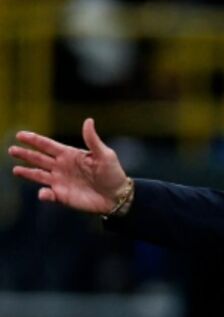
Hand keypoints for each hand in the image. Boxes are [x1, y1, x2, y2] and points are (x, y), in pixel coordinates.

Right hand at [8, 118, 128, 214]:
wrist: (118, 197)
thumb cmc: (113, 173)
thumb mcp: (105, 155)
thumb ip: (92, 140)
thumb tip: (88, 120)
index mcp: (69, 154)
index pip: (47, 145)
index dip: (34, 140)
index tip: (20, 135)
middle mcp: (61, 167)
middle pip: (38, 158)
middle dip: (25, 154)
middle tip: (12, 149)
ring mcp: (60, 181)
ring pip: (39, 175)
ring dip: (27, 172)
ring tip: (16, 170)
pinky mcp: (63, 196)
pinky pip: (49, 194)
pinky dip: (44, 194)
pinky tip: (43, 193)